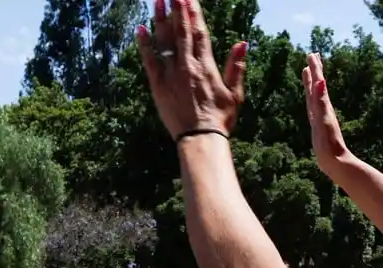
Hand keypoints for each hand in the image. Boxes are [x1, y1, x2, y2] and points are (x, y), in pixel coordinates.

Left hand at [136, 0, 246, 138]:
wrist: (200, 138)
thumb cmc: (220, 118)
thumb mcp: (235, 93)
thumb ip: (236, 66)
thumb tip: (242, 43)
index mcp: (206, 65)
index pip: (199, 32)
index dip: (193, 12)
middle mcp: (187, 65)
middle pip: (181, 30)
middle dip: (177, 8)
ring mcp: (171, 74)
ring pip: (165, 40)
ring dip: (160, 19)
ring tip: (157, 1)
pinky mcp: (158, 85)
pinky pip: (149, 60)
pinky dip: (144, 44)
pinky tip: (140, 28)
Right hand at [302, 52, 352, 179]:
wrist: (335, 162)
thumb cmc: (330, 144)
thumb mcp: (324, 121)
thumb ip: (322, 101)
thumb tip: (321, 82)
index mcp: (323, 106)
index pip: (319, 83)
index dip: (315, 69)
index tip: (312, 54)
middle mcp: (322, 109)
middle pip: (317, 85)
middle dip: (315, 70)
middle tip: (312, 55)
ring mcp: (319, 117)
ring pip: (315, 94)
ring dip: (312, 82)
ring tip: (308, 71)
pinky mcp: (317, 125)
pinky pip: (313, 106)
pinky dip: (311, 98)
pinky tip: (311, 97)